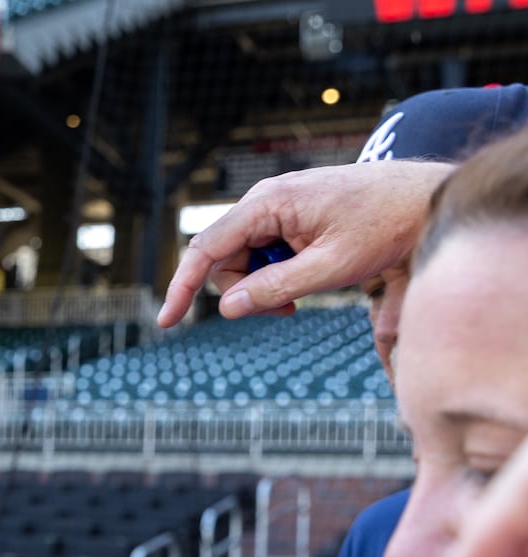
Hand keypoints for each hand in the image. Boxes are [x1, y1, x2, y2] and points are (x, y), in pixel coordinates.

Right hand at [158, 160, 453, 326]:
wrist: (427, 196)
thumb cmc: (386, 224)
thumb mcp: (330, 267)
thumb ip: (275, 289)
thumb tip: (227, 308)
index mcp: (269, 203)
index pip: (206, 249)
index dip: (182, 288)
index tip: (167, 322)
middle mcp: (265, 199)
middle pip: (224, 258)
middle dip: (243, 292)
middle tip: (284, 312)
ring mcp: (277, 205)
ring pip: (243, 257)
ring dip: (262, 286)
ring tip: (300, 297)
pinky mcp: (290, 213)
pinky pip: (264, 250)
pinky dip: (276, 273)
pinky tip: (305, 279)